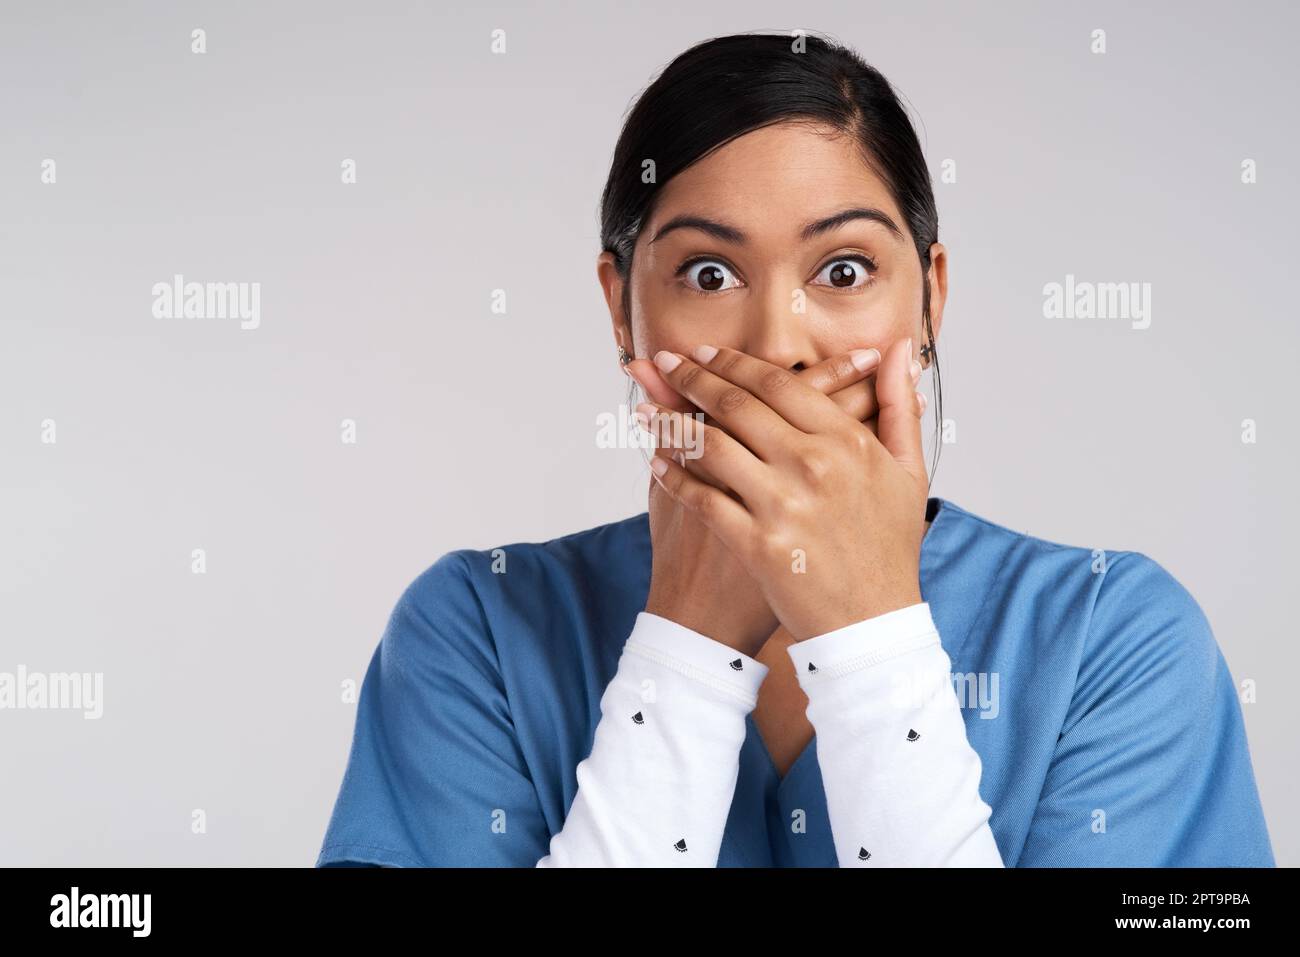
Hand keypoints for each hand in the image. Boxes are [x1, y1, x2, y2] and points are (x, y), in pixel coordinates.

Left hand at [641, 339, 928, 640]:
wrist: (873, 623)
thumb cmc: (890, 546)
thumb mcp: (907, 471)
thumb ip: (897, 405)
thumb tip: (900, 349)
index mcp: (847, 442)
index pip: (779, 385)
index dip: (735, 364)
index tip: (706, 353)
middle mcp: (813, 466)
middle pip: (737, 406)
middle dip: (693, 379)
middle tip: (665, 362)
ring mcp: (783, 505)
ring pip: (711, 445)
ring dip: (672, 422)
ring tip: (648, 410)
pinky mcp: (757, 544)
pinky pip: (703, 499)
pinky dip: (674, 477)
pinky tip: (657, 463)